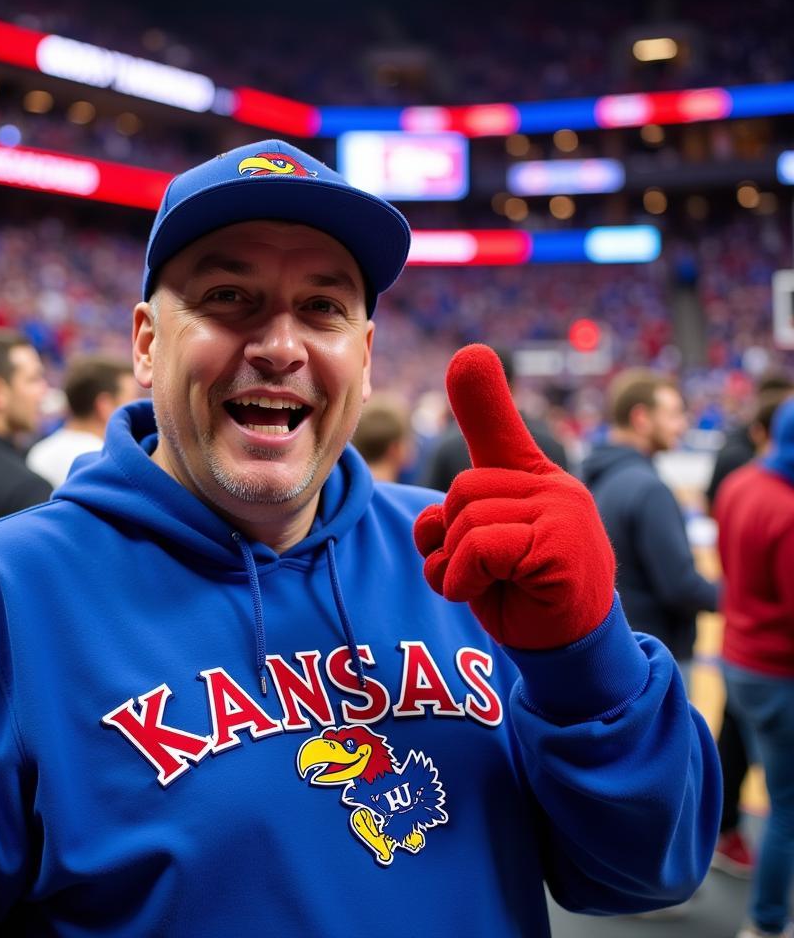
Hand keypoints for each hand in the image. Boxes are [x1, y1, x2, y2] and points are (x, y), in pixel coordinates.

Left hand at [413, 345, 614, 649]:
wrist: (562, 649)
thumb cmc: (518, 589)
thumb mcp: (484, 538)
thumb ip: (463, 502)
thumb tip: (437, 498)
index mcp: (535, 478)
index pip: (500, 432)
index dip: (482, 397)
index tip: (470, 352)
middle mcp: (555, 487)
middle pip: (460, 490)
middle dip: (451, 538)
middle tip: (479, 569)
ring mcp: (564, 514)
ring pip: (467, 522)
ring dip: (455, 566)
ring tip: (486, 583)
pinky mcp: (560, 547)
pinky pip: (480, 549)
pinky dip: (464, 578)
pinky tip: (485, 594)